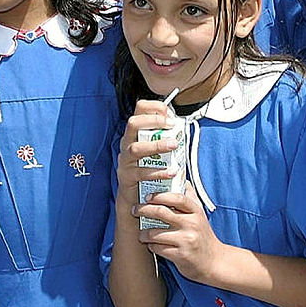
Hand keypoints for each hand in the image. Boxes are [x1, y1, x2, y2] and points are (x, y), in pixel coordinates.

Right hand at [115, 99, 178, 215]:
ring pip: (136, 148)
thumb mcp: (156, 152)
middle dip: (153, 122)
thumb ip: (165, 139)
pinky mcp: (127, 177)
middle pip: (133, 124)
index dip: (153, 108)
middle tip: (171, 126)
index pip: (139, 111)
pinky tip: (172, 172)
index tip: (169, 114)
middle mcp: (126, 144)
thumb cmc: (149, 172)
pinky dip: (158, 171)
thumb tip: (180, 125)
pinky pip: (141, 173)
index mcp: (134, 135)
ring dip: (157, 146)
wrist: (136, 198)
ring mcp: (125, 161)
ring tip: (174, 146)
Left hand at [138, 188, 223, 283]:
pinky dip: (151, 246)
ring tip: (141, 233)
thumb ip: (190, 197)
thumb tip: (181, 176)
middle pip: (162, 212)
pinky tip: (151, 245)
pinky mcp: (181, 256)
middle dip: (144, 210)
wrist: (214, 262)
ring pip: (155, 233)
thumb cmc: (203, 236)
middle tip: (134, 210)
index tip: (147, 196)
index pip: (177, 198)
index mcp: (196, 212)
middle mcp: (192, 224)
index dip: (159, 195)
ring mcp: (186, 240)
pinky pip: (158, 248)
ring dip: (144, 233)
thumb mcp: (200, 215)